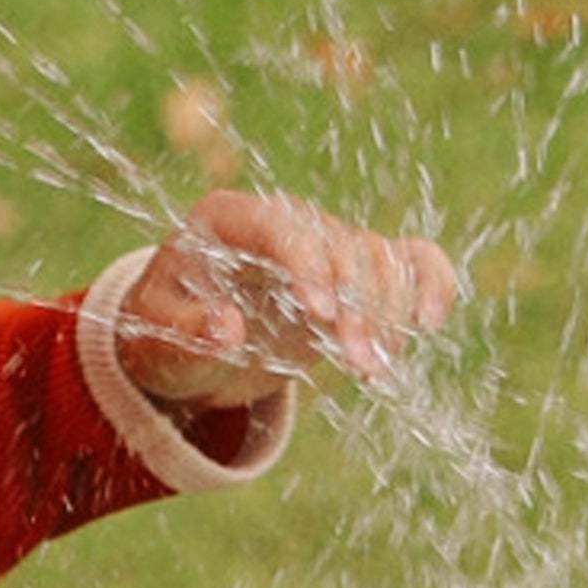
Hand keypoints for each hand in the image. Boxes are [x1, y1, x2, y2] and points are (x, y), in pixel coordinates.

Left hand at [115, 191, 459, 406]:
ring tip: (374, 368)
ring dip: (388, 311)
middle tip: (359, 363)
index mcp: (227, 219)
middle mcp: (283, 223)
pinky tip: (432, 318)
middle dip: (357, 304)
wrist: (184, 342)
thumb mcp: (155, 339)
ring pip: (377, 256)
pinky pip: (407, 259)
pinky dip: (428, 280)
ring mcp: (324, 244)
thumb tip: (227, 330)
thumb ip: (184, 332)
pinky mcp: (353, 274)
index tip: (322, 314)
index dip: (308, 264)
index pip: (281, 226)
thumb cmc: (163, 331)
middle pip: (339, 244)